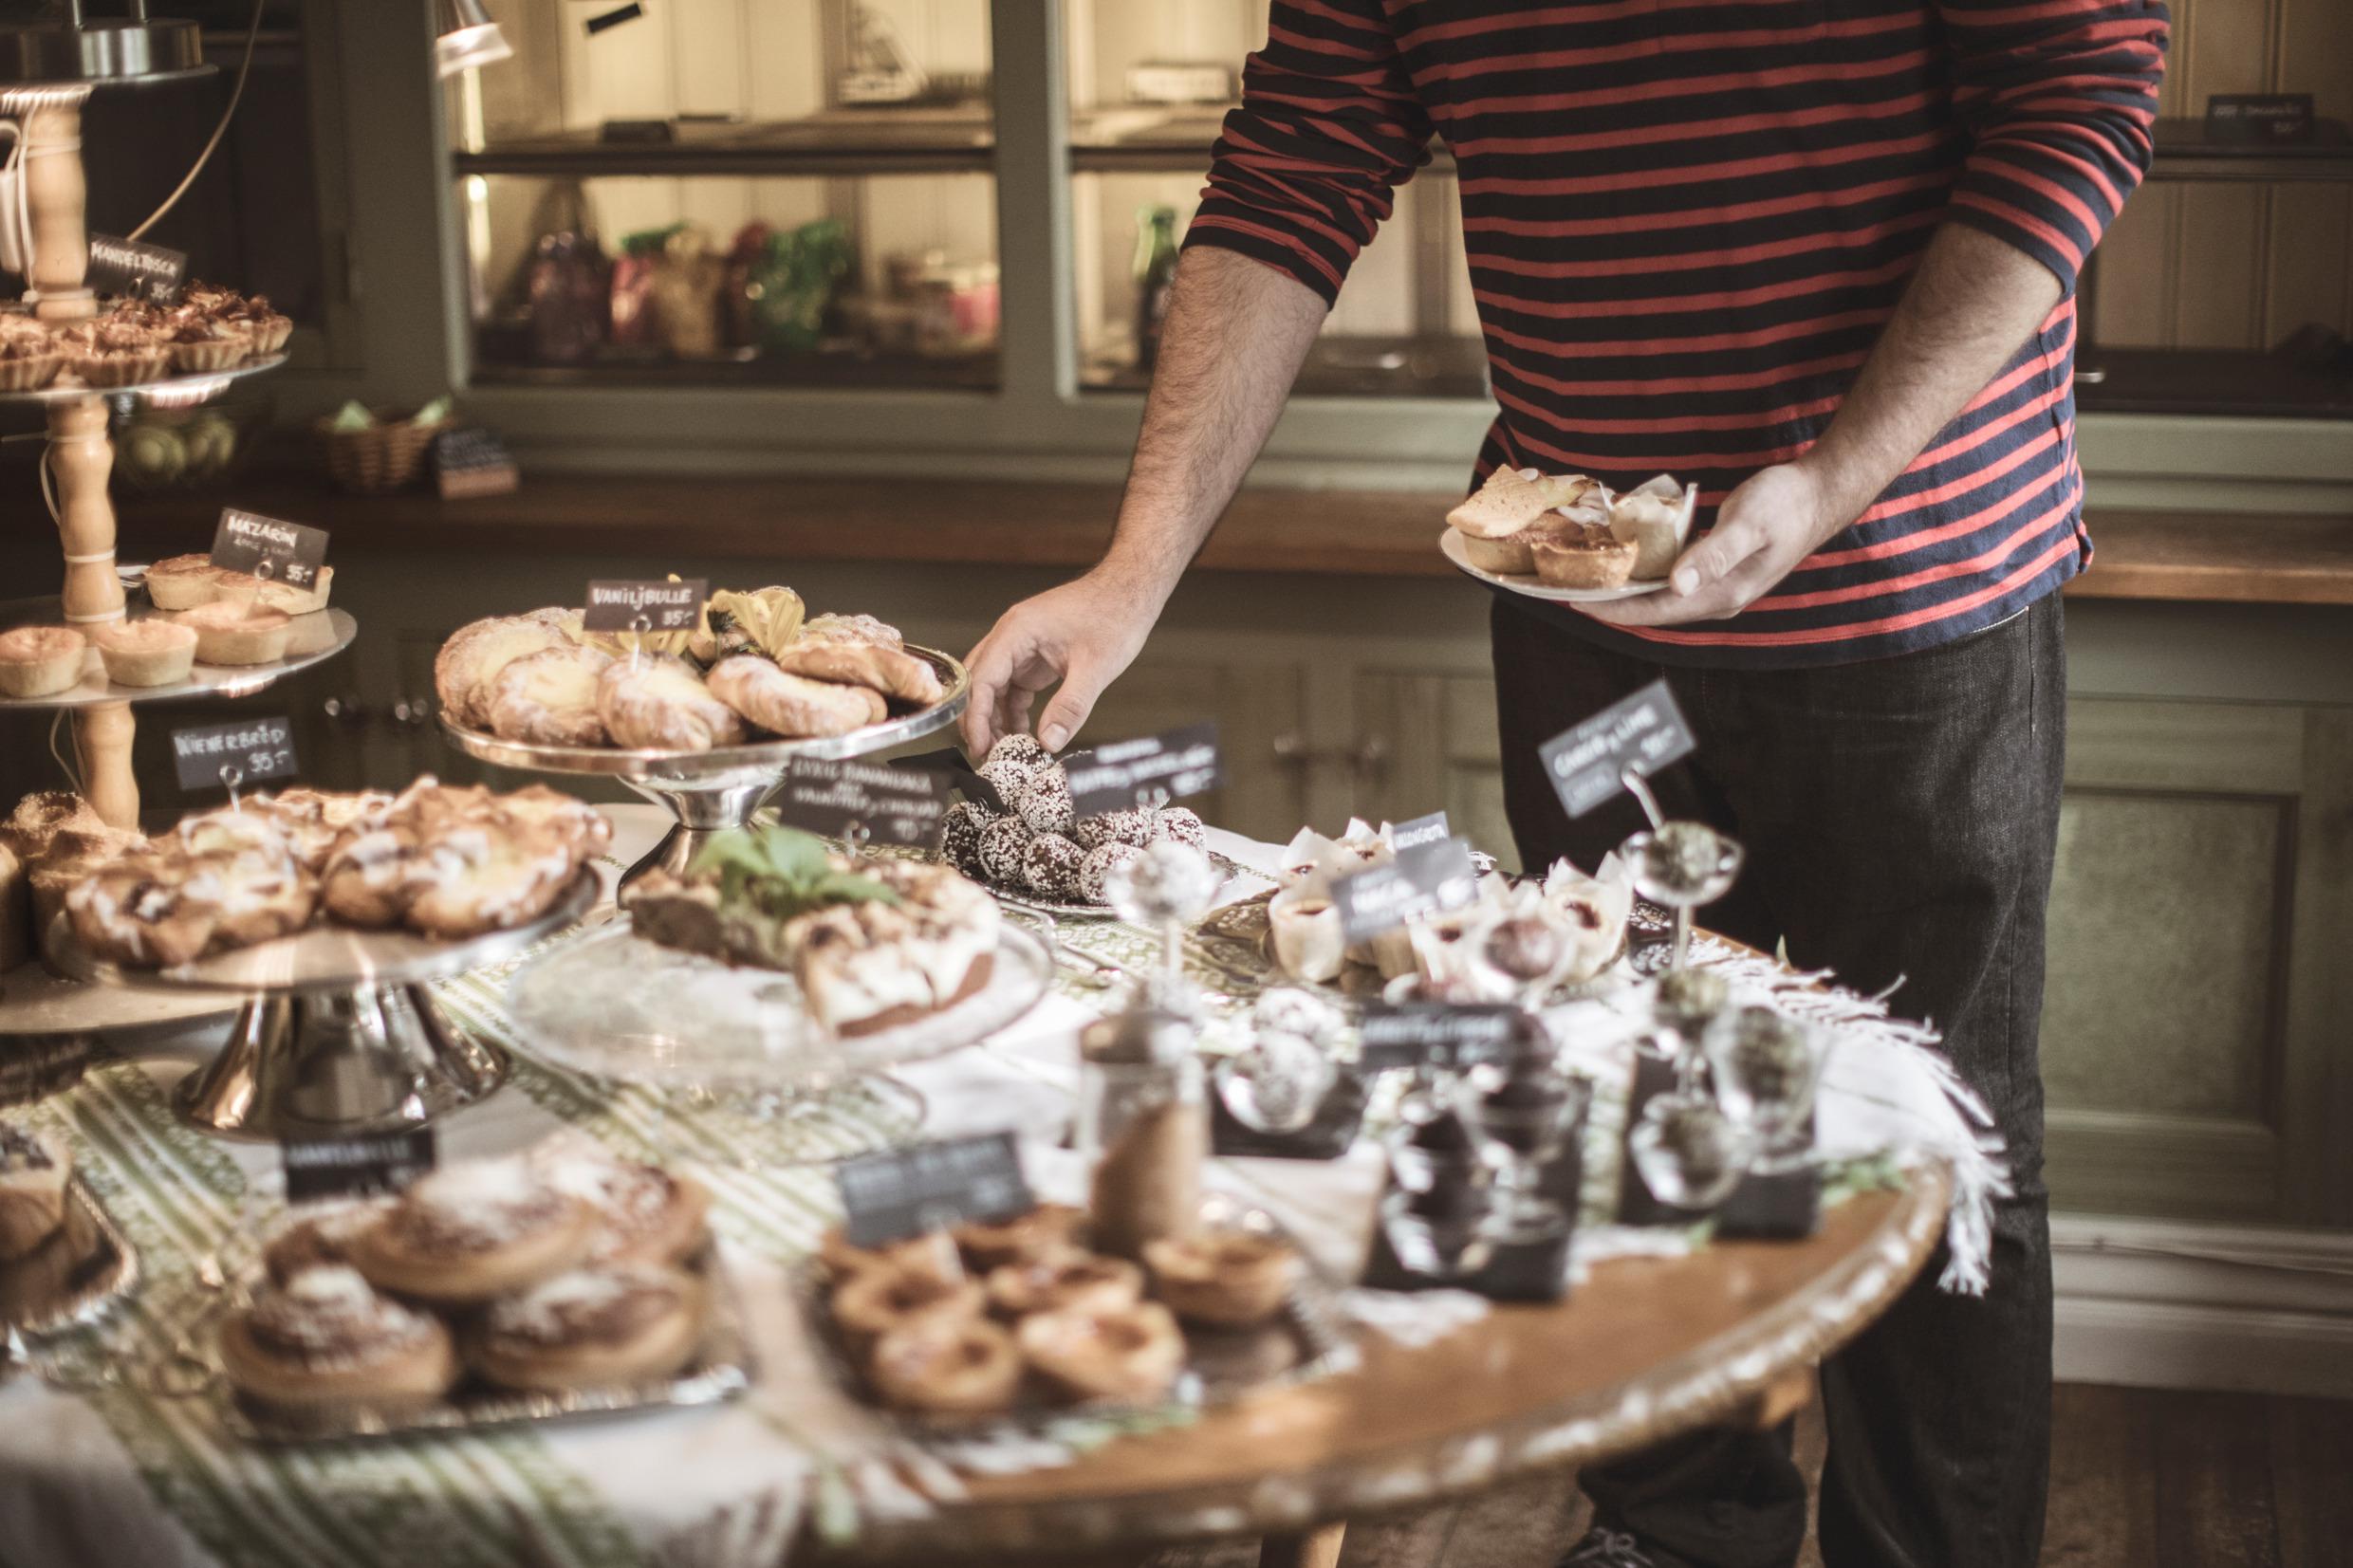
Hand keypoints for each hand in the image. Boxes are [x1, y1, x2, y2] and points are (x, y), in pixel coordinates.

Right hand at [960, 572, 1160, 757]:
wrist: (1131, 590)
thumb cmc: (1115, 614)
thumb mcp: (1096, 667)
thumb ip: (1071, 707)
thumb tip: (1050, 742)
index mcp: (1017, 631)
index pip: (980, 679)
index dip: (976, 717)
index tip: (981, 747)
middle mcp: (1011, 636)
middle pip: (978, 683)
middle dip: (980, 720)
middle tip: (989, 755)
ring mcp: (1022, 646)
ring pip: (994, 688)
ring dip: (997, 718)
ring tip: (1008, 751)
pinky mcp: (1034, 655)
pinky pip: (1013, 687)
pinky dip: (1015, 712)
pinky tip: (1025, 734)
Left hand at [1579, 461, 1854, 628]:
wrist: (1818, 494)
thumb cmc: (1785, 504)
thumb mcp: (1748, 524)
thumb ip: (1714, 555)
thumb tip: (1678, 586)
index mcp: (1722, 595)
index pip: (1656, 612)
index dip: (1614, 610)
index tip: (1575, 602)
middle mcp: (1716, 599)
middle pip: (1653, 610)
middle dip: (1611, 603)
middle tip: (1568, 588)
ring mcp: (1717, 588)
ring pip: (1660, 597)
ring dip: (1625, 590)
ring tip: (1585, 577)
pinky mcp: (1716, 572)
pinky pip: (1671, 580)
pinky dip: (1644, 573)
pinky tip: (1624, 560)